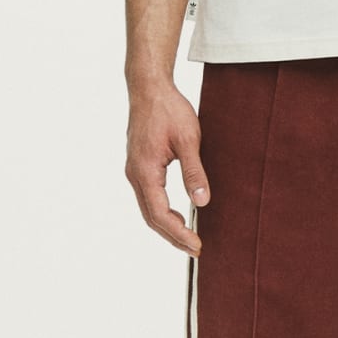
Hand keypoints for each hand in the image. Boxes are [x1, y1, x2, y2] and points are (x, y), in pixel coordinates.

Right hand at [127, 77, 207, 255]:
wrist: (149, 88)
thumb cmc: (168, 109)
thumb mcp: (188, 140)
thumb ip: (194, 172)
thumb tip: (202, 202)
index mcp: (145, 171)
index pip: (160, 214)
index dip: (178, 234)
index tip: (197, 246)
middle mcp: (135, 175)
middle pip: (151, 217)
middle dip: (173, 236)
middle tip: (196, 249)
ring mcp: (135, 171)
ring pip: (148, 209)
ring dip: (167, 226)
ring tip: (188, 238)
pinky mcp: (139, 166)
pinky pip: (148, 197)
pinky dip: (162, 212)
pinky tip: (178, 214)